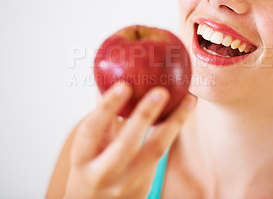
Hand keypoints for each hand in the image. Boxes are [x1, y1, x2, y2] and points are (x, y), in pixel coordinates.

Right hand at [64, 82, 195, 198]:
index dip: (107, 108)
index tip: (124, 85)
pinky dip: (171, 132)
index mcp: (82, 160)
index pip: (92, 131)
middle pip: (126, 145)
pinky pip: (160, 156)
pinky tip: (181, 114)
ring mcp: (125, 185)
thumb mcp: (86, 149)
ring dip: (174, 123)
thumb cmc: (88, 171)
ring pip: (154, 152)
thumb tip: (111, 84)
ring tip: (189, 100)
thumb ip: (100, 121)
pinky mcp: (143, 188)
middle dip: (145, 115)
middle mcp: (103, 175)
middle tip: (162, 91)